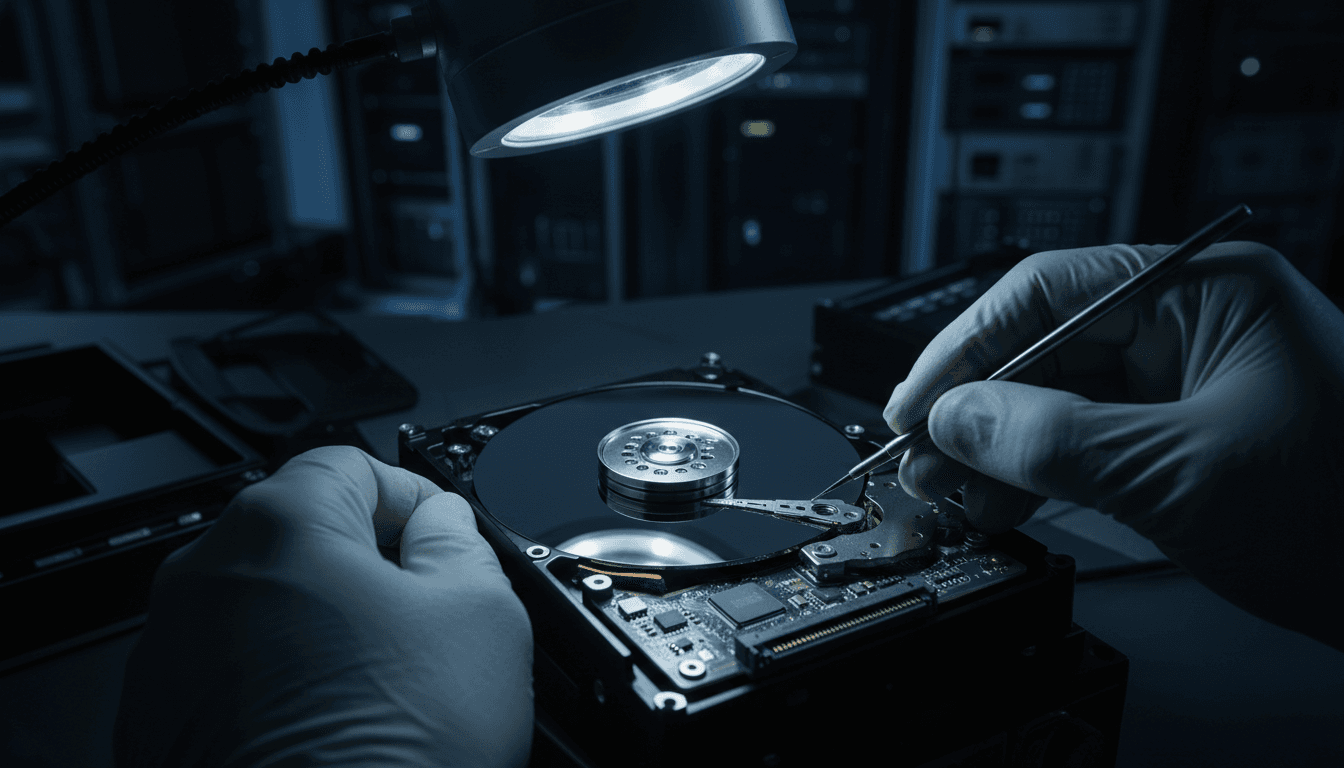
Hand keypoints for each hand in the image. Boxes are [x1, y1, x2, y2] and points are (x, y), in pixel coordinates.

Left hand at [115, 446, 532, 766]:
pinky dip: (282, 680)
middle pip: (306, 533)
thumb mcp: (482, 613)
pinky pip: (235, 670)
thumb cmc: (392, 747)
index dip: (416, 498)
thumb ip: (460, 539)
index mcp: (279, 524)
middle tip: (428, 620)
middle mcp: (206, 575)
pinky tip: (337, 721)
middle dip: (370, 565)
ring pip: (269, 604)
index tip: (443, 537)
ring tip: (385, 685)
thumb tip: (441, 524)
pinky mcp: (162, 720)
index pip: (356, 464)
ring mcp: (173, 651)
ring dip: (325, 624)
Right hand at [884, 242, 1343, 649]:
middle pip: (1047, 345)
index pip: (1048, 290)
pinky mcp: (1187, 440)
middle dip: (978, 407)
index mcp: (1206, 290)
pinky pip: (1091, 443)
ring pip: (1062, 399)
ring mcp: (1189, 384)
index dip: (965, 346)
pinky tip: (1001, 501)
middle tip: (922, 461)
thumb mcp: (1185, 473)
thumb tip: (955, 418)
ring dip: (1001, 448)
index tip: (916, 404)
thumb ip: (1055, 440)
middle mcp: (1193, 324)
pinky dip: (1042, 474)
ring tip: (950, 494)